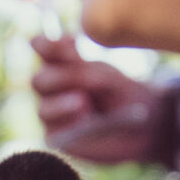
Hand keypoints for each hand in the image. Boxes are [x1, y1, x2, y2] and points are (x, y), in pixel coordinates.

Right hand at [30, 37, 175, 165]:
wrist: (141, 124)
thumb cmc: (122, 95)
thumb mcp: (110, 79)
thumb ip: (89, 75)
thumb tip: (75, 90)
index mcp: (59, 65)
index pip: (41, 49)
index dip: (49, 45)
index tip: (72, 41)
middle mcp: (51, 90)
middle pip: (38, 81)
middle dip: (61, 78)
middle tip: (83, 77)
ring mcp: (53, 116)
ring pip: (43, 109)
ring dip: (61, 104)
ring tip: (83, 102)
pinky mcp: (58, 138)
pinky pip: (53, 134)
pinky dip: (68, 126)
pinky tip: (83, 120)